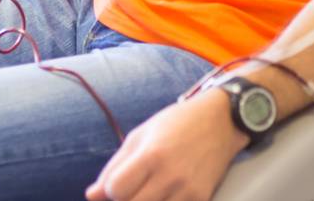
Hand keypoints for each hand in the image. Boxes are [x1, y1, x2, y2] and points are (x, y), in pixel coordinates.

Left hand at [85, 89, 248, 200]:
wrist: (221, 121)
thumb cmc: (177, 123)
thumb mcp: (142, 135)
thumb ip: (114, 166)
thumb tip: (92, 195)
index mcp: (152, 155)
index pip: (116, 190)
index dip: (112, 190)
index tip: (119, 183)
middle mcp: (170, 175)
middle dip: (126, 199)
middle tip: (133, 188)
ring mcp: (187, 190)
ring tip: (148, 189)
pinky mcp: (202, 199)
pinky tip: (165, 192)